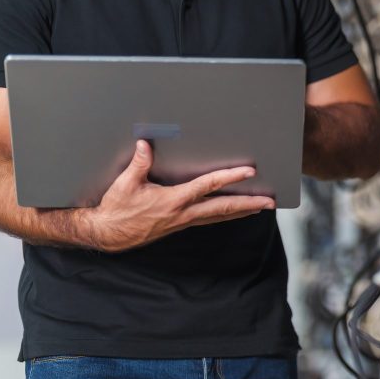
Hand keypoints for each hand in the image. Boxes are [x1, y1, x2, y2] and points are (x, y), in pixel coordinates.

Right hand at [85, 140, 273, 252]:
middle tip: (270, 201)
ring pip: (219, 217)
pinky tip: (235, 213)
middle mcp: (183, 213)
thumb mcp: (125, 184)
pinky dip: (226, 216)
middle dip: (249, 203)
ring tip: (262, 207)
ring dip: (242, 211)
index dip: (229, 177)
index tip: (249, 171)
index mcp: (173, 200)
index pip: (208, 186)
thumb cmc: (116, 209)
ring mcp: (184, 221)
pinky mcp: (180, 225)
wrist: (108, 234)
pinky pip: (209, 220)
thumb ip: (139, 163)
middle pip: (223, 207)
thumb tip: (145, 144)